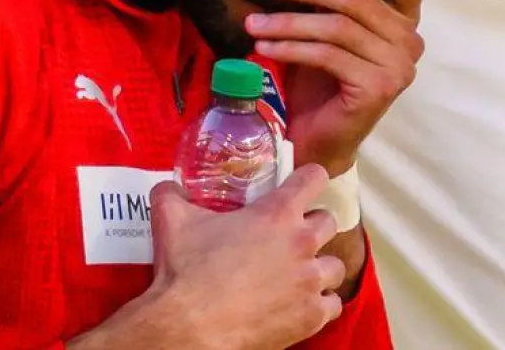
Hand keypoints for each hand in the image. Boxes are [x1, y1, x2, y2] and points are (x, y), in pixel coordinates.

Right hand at [134, 165, 344, 349]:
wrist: (190, 327)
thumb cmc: (186, 272)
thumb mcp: (172, 220)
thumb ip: (172, 195)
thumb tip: (168, 186)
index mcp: (277, 213)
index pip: (315, 178)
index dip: (309, 179)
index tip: (302, 184)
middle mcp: (302, 243)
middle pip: (328, 221)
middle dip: (312, 225)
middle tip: (290, 236)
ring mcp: (310, 281)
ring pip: (335, 265)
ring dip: (320, 267)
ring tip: (299, 274)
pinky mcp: (311, 316)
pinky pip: (333, 304)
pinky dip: (320, 304)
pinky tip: (302, 304)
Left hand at [245, 0, 426, 175]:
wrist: (320, 140)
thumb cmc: (320, 82)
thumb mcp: (329, 31)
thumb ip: (331, 1)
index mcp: (405, 22)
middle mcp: (411, 42)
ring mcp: (399, 66)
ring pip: (338, 27)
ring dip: (289, 20)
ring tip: (253, 22)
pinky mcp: (379, 87)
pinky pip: (329, 55)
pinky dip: (292, 47)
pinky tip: (266, 46)